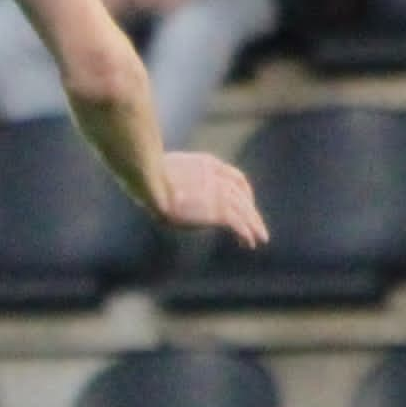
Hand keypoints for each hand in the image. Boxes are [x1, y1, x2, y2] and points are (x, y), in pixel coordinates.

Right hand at [145, 150, 265, 243]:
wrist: (150, 181)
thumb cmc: (145, 176)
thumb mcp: (162, 171)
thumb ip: (170, 177)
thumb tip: (155, 186)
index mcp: (208, 163)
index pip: (234, 176)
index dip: (243, 192)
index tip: (245, 203)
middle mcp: (218, 176)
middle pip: (243, 194)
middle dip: (252, 211)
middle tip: (258, 225)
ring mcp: (219, 192)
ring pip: (245, 210)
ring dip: (254, 225)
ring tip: (260, 239)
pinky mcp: (218, 209)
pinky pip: (239, 223)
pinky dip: (247, 232)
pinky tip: (249, 243)